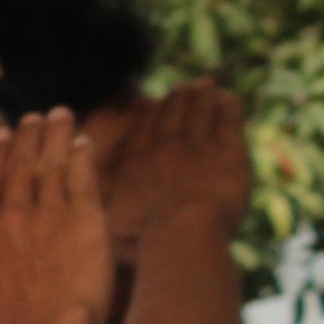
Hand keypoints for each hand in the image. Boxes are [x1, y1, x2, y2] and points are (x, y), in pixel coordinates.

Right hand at [0, 109, 114, 323]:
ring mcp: (48, 215)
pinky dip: (84, 159)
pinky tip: (85, 143)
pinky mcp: (85, 222)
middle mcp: (11, 215)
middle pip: (19, 167)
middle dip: (27, 139)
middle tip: (35, 116)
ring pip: (51, 166)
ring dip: (56, 138)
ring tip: (61, 115)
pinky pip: (84, 181)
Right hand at [91, 82, 254, 252]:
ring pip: (199, 113)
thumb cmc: (144, 238)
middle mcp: (165, 148)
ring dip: (202, 96)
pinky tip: (229, 98)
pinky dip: (228, 108)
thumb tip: (93, 219)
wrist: (181, 232)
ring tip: (206, 84)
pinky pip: (228, 123)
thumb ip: (103, 213)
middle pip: (171, 115)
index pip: (143, 128)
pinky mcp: (229, 154)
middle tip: (184, 86)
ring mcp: (198, 147)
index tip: (151, 102)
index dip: (149, 112)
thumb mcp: (110, 226)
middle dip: (178, 98)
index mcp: (137, 163)